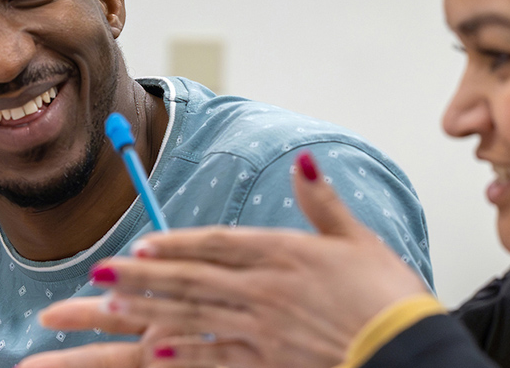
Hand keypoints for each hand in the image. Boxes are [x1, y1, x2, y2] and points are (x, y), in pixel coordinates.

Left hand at [25, 152, 430, 367]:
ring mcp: (265, 329)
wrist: (409, 351)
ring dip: (146, 308)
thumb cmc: (389, 298)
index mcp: (286, 254)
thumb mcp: (358, 240)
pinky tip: (152, 348)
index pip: (218, 244)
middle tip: (99, 272)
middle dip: (141, 276)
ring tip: (106, 304)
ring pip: (194, 315)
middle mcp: (267, 290)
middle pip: (192, 279)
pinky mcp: (270, 361)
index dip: (176, 244)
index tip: (141, 244)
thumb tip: (306, 161)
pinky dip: (183, 353)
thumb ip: (322, 201)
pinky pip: (217, 357)